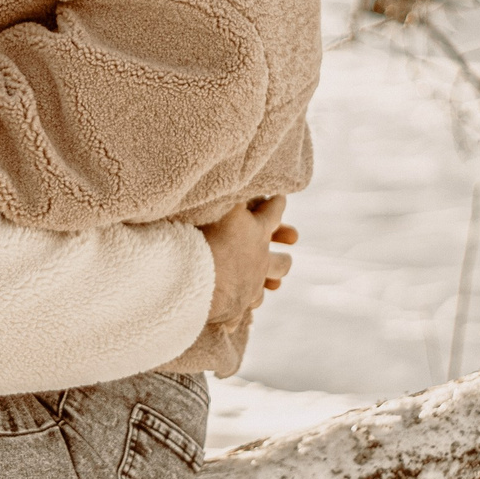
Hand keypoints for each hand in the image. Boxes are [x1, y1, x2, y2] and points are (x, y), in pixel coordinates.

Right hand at [199, 196, 297, 326]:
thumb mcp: (215, 203)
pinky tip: (235, 316)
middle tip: (287, 247)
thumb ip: (224, 189)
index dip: (278, 203)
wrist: (192, 280)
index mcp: (256, 231)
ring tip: (270, 284)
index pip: (273, 211)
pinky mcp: (236, 310)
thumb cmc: (200, 235)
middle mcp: (259, 261)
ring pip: (267, 288)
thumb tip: (231, 162)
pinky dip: (240, 311)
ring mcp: (250, 288)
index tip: (282, 197)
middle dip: (283, 255)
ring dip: (268, 282)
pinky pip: (242, 313)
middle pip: (281, 261)